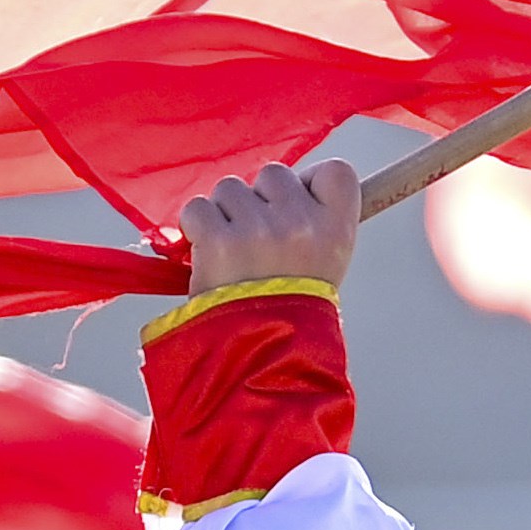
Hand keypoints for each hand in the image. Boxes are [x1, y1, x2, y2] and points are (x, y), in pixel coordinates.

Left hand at [175, 159, 360, 297]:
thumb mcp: (325, 267)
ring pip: (230, 188)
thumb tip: (297, 186)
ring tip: (231, 256)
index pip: (335, 171)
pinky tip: (207, 256)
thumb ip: (315, 222)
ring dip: (224, 215)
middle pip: (274, 174)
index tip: (294, 209)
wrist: (258, 358)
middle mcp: (300, 223)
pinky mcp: (219, 240)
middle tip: (256, 245)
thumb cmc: (288, 314)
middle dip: (258, 202)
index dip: (308, 183)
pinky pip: (197, 209)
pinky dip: (195, 229)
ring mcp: (259, 230)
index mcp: (336, 228)